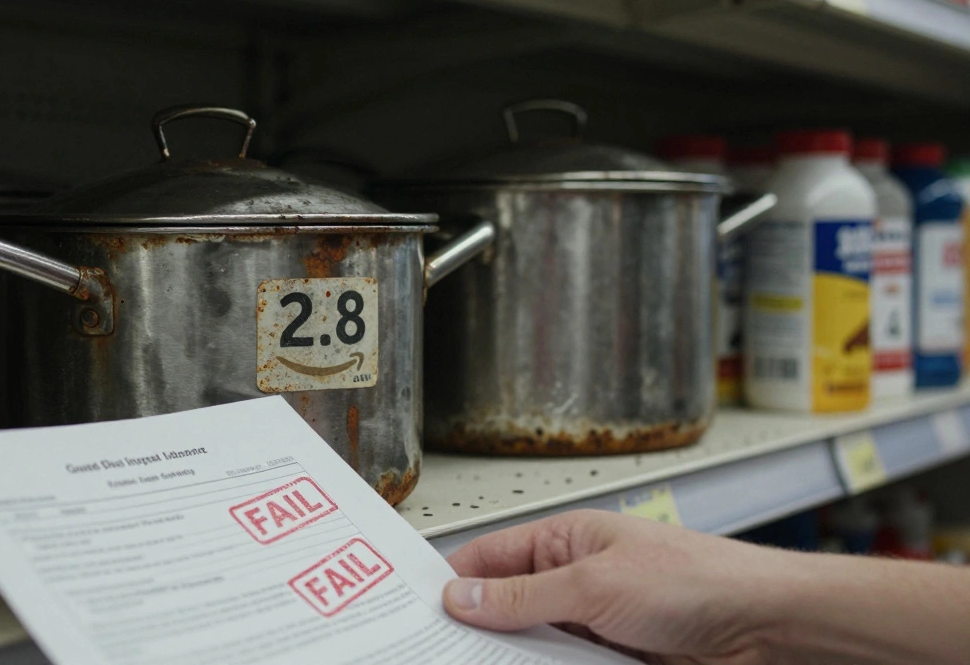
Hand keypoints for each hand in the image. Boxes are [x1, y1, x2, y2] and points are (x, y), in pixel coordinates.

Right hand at [442, 509, 792, 664]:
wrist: (770, 628)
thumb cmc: (701, 579)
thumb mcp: (595, 586)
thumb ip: (524, 596)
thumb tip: (464, 596)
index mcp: (567, 539)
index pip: (491, 556)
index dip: (454, 581)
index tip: (419, 609)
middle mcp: (579, 579)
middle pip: (508, 607)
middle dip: (479, 629)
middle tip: (441, 651)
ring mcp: (597, 623)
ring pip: (534, 646)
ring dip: (515, 658)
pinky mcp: (615, 661)